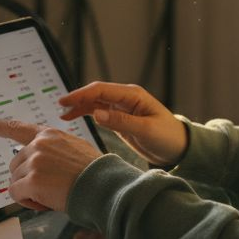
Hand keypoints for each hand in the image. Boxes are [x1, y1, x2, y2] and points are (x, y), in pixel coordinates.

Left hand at [0, 118, 102, 211]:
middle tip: (49, 188)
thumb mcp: (73, 149)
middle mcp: (39, 144)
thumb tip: (39, 163)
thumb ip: (53, 149)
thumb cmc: (93, 173)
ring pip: (14, 181)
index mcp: (49, 134)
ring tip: (52, 194)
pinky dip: (27, 202)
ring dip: (28, 191)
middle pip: (14, 165)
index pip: (15, 127)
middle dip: (26, 179)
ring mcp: (35, 161)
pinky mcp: (33, 180)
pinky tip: (44, 201)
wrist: (103, 186)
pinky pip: (16, 194)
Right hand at [58, 82, 186, 166]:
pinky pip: (99, 112)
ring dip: (80, 106)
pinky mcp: (120, 118)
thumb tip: (96, 114)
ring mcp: (122, 108)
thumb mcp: (146, 130)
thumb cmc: (168, 137)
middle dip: (77, 98)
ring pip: (95, 102)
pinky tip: (75, 117)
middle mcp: (126, 98)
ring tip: (63, 114)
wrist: (179, 148)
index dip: (82, 94)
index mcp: (133, 95)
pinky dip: (86, 113)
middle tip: (59, 106)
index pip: (102, 90)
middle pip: (96, 93)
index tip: (66, 101)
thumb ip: (121, 121)